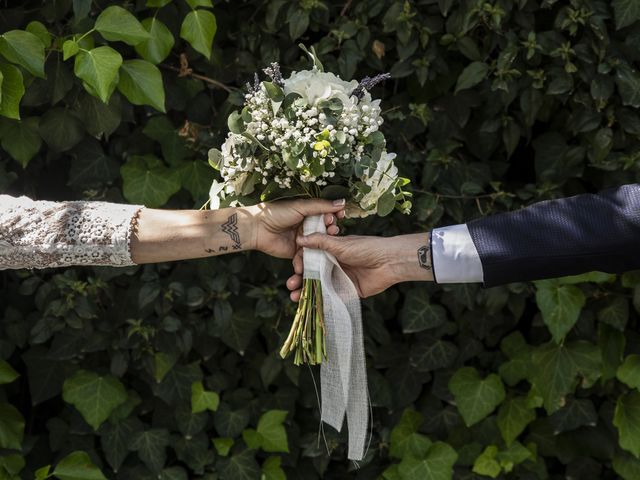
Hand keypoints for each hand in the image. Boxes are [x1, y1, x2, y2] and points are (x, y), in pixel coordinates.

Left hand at [249, 199, 345, 258]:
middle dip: (331, 231)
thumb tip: (341, 202)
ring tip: (327, 244)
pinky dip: (311, 258)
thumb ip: (321, 206)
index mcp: (308, 214)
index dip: (334, 216)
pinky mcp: (296, 254)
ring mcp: (303, 241)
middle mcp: (307, 227)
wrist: (257, 228)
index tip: (341, 215)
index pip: (327, 215)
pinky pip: (307, 258)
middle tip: (333, 229)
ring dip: (324, 246)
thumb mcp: (301, 207)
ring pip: (318, 246)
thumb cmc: (277, 213)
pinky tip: (317, 254)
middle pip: (325, 232)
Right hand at [286, 233, 433, 298]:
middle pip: (312, 274)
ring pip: (319, 287)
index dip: (300, 263)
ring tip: (295, 298)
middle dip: (299, 280)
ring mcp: (341, 278)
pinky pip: (332, 297)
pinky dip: (321, 302)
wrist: (389, 262)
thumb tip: (300, 239)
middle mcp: (334, 265)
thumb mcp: (340, 244)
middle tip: (290, 286)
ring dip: (306, 292)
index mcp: (331, 251)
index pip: (310, 258)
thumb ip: (320, 242)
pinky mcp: (349, 291)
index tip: (296, 269)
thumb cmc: (366, 248)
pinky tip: (311, 307)